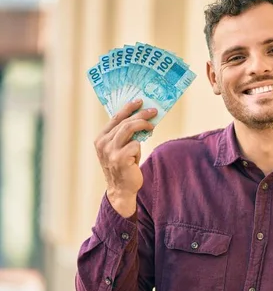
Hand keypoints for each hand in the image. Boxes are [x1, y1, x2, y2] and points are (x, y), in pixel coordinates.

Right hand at [94, 99, 156, 216]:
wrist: (121, 189)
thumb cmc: (124, 166)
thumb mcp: (121, 148)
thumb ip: (125, 134)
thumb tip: (142, 117)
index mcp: (101, 138)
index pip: (115, 118)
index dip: (128, 108)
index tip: (140, 101)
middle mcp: (103, 143)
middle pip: (124, 122)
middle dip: (140, 114)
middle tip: (153, 111)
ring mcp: (110, 151)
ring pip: (128, 129)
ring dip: (142, 124)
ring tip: (151, 125)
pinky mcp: (120, 159)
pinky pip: (135, 145)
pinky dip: (139, 146)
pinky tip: (138, 154)